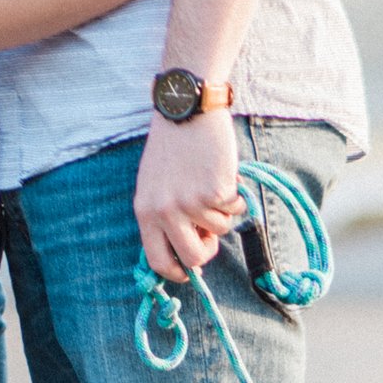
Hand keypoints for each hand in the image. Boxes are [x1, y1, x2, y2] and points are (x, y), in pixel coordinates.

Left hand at [135, 112, 242, 281]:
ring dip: (223, 212)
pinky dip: (236, 196)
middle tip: (211, 234)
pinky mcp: (215, 192)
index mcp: (145, 211)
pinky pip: (235, 210)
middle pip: (194, 257)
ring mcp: (191, 204)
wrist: (188, 111)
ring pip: (220, 231)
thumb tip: (188, 250)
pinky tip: (224, 174)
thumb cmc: (173, 146)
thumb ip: (165, 216)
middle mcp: (165, 212)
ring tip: (213, 184)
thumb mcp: (155, 185)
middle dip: (208, 250)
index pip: (157, 260)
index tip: (188, 271)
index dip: (176, 271)